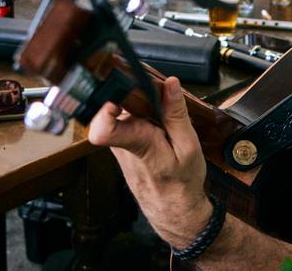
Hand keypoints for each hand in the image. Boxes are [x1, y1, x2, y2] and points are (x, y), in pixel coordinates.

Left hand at [88, 77, 211, 248]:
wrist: (173, 208)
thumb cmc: (182, 182)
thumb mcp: (188, 147)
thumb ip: (176, 114)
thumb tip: (169, 83)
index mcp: (136, 141)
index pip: (102, 127)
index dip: (106, 106)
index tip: (123, 89)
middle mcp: (120, 141)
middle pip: (113, 105)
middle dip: (134, 93)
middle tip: (158, 95)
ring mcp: (117, 143)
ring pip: (121, 111)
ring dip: (139, 106)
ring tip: (162, 111)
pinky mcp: (120, 144)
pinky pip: (124, 120)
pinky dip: (140, 116)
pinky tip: (156, 123)